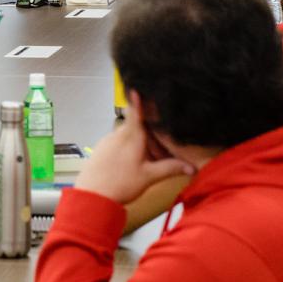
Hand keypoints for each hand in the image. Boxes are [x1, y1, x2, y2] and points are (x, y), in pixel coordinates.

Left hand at [73, 105, 194, 205]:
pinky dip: (129, 149)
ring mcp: (108, 141)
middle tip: (163, 151)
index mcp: (131, 135)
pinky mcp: (102, 149)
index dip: (140, 98)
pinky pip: (119, 143)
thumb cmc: (120, 184)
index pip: (137, 110)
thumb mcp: (149, 176)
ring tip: (149, 162)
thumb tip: (191, 167)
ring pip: (129, 136)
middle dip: (151, 136)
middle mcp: (118, 134)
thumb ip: (170, 168)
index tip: (139, 85)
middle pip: (138, 126)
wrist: (92, 196)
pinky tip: (133, 165)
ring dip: (141, 144)